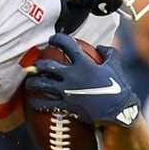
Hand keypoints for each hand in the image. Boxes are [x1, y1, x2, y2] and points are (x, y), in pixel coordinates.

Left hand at [24, 33, 140, 127]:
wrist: (118, 110)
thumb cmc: (118, 87)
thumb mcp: (115, 66)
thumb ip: (108, 53)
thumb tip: (100, 47)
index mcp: (84, 64)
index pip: (66, 44)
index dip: (57, 39)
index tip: (52, 39)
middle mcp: (72, 76)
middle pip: (47, 66)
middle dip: (38, 64)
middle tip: (37, 64)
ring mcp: (67, 91)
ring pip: (41, 85)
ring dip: (32, 82)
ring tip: (29, 82)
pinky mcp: (66, 105)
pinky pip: (47, 104)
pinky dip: (38, 103)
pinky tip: (34, 102)